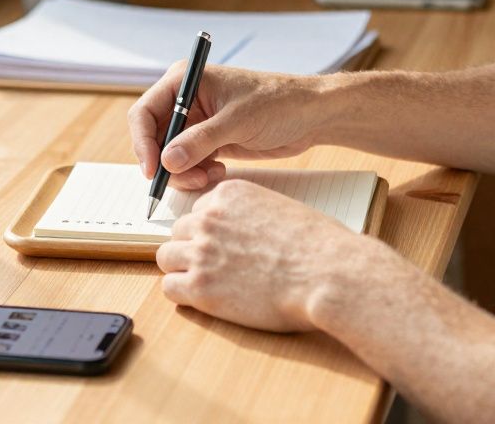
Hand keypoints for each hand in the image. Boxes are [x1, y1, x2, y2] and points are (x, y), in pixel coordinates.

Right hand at [127, 64, 327, 189]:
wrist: (312, 115)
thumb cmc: (279, 102)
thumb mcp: (238, 121)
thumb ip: (200, 141)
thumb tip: (167, 161)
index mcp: (186, 80)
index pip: (145, 112)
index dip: (143, 143)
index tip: (153, 171)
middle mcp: (186, 100)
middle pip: (154, 138)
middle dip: (167, 163)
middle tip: (192, 180)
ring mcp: (197, 122)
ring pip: (170, 156)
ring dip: (185, 172)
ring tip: (211, 176)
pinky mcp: (210, 140)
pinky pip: (189, 163)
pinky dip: (198, 173)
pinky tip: (219, 172)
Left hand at [155, 179, 377, 331]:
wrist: (328, 274)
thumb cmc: (318, 246)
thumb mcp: (281, 210)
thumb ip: (252, 215)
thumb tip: (243, 231)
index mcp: (229, 194)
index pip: (199, 209)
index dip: (210, 231)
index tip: (222, 246)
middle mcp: (209, 218)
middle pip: (179, 231)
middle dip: (193, 248)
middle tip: (214, 267)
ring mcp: (201, 252)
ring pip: (167, 257)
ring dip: (183, 270)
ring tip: (207, 284)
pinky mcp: (200, 287)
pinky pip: (169, 288)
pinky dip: (183, 295)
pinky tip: (205, 299)